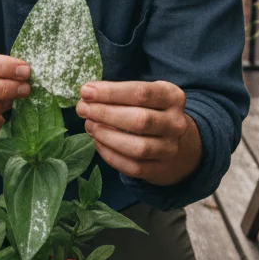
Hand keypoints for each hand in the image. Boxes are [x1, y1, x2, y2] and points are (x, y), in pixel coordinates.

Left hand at [77, 80, 200, 185]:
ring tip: (89, 126)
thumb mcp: (142, 95)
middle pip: (140, 120)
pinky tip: (97, 142)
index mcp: (173, 97)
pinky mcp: (160, 168)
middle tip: (82, 109)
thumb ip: (117, 94)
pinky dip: (111, 155)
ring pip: (138, 147)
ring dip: (107, 136)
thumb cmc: (149, 110)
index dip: (111, 92)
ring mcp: (170, 148)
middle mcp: (176, 123)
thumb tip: (87, 95)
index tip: (86, 91)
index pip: (142, 93)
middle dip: (106, 114)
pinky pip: (133, 167)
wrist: (171, 140)